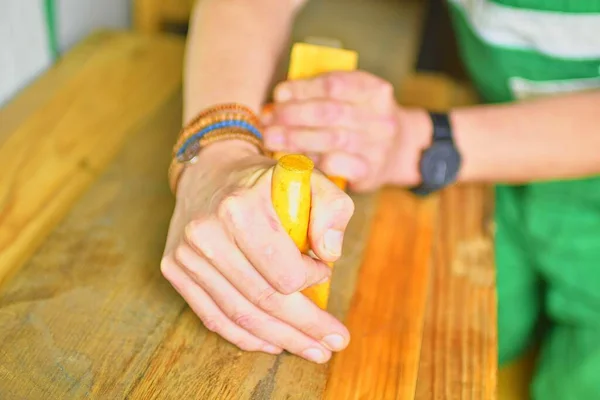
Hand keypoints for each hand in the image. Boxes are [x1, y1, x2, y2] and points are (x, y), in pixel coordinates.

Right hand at [161, 141, 353, 362]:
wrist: (210, 170)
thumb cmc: (264, 179)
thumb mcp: (308, 178)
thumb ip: (332, 209)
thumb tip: (330, 254)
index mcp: (240, 208)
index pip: (284, 271)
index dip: (313, 281)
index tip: (324, 272)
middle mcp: (206, 234)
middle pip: (264, 300)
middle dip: (305, 328)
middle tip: (334, 342)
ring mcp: (186, 255)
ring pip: (239, 315)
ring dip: (280, 338)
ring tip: (311, 349)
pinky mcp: (175, 269)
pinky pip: (212, 316)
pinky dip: (245, 336)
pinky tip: (272, 343)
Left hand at [262, 71, 430, 191]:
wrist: (400, 151)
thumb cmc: (362, 121)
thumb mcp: (353, 98)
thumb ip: (322, 95)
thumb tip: (277, 101)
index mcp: (375, 90)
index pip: (334, 83)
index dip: (302, 88)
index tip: (279, 94)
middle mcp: (380, 117)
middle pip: (329, 112)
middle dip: (293, 115)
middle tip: (268, 120)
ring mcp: (377, 146)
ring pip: (330, 139)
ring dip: (295, 138)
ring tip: (271, 138)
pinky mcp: (369, 171)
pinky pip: (336, 165)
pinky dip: (311, 159)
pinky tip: (293, 157)